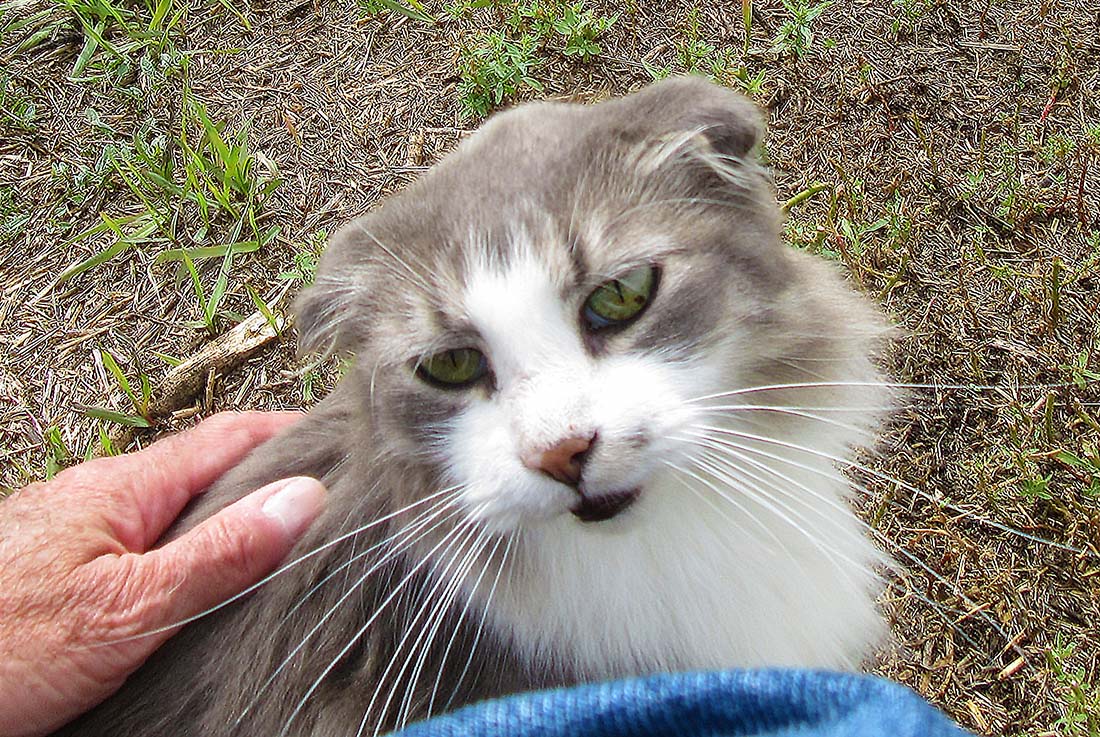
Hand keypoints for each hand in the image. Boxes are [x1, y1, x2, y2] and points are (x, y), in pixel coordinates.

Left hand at [0, 412, 326, 736]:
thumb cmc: (3, 646)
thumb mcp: (129, 609)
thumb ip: (218, 554)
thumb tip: (303, 498)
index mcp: (125, 488)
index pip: (229, 437)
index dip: (291, 429)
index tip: (345, 436)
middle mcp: (102, 495)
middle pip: (204, 468)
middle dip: (268, 473)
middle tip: (331, 494)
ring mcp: (79, 529)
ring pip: (173, 508)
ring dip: (228, 512)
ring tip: (281, 537)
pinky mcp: (61, 567)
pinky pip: (144, 540)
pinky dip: (190, 546)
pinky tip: (204, 578)